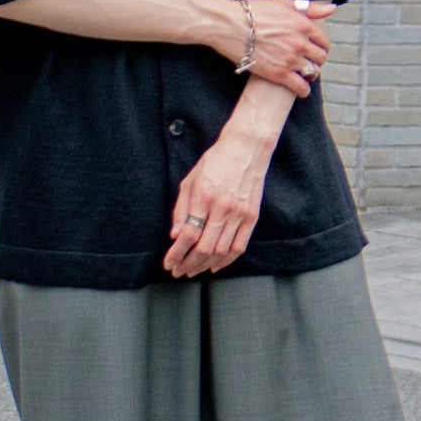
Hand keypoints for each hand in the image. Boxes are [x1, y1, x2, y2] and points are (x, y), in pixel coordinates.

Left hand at [164, 116, 278, 276]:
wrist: (246, 149)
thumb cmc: (215, 162)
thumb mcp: (190, 180)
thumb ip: (181, 209)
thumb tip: (176, 235)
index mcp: (204, 196)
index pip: (189, 234)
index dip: (177, 253)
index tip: (169, 262)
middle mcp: (223, 207)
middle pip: (204, 248)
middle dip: (188, 263)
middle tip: (178, 271)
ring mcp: (240, 213)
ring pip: (221, 251)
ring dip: (204, 265)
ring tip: (192, 270)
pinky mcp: (252, 217)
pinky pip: (239, 247)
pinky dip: (226, 261)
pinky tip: (214, 266)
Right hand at [211, 0, 332, 96]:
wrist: (229, 25)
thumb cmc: (253, 12)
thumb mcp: (282, 3)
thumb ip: (309, 8)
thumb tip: (331, 9)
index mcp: (303, 24)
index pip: (323, 40)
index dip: (321, 46)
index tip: (315, 50)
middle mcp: (300, 42)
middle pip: (320, 57)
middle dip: (316, 60)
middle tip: (309, 62)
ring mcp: (290, 59)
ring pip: (312, 72)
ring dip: (310, 74)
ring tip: (303, 74)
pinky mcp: (279, 73)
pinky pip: (300, 87)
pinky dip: (303, 90)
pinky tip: (301, 90)